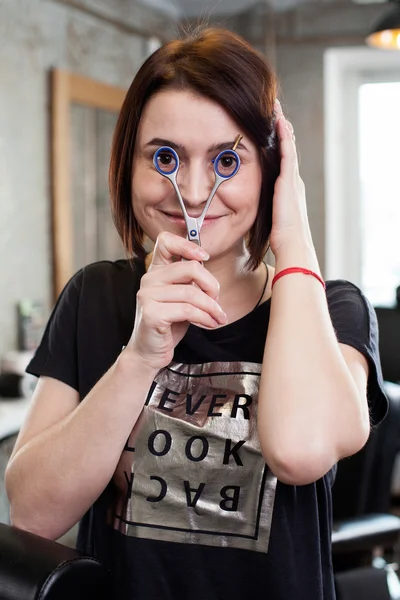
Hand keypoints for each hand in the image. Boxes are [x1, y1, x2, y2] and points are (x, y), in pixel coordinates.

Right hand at [127, 232, 226, 369]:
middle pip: (190, 268)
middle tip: (217, 300)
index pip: (165, 241)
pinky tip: (210, 324)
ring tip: (218, 317)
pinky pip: (188, 310)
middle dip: (211, 284)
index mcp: (156, 271)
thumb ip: (191, 283)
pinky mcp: (152, 314)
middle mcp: (149, 279)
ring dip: (212, 307)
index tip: (204, 257)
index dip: (188, 244)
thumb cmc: (168, 323)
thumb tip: (212, 278)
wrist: (149, 352)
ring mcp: (148, 296)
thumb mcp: (181, 298)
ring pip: (192, 293)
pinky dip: (205, 318)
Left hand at [268, 100, 312, 257]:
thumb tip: (243, 210)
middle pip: (287, 148)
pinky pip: (287, 152)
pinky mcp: (289, 180)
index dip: (278, 143)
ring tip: (277, 109)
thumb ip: (261, 209)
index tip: (271, 128)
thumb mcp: (269, 218)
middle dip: (282, 130)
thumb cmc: (280, 237)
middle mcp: (292, 181)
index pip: (282, 161)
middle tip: (275, 110)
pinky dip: (284, 136)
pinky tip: (280, 122)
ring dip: (283, 127)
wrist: (292, 244)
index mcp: (287, 189)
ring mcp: (293, 179)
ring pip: (288, 146)